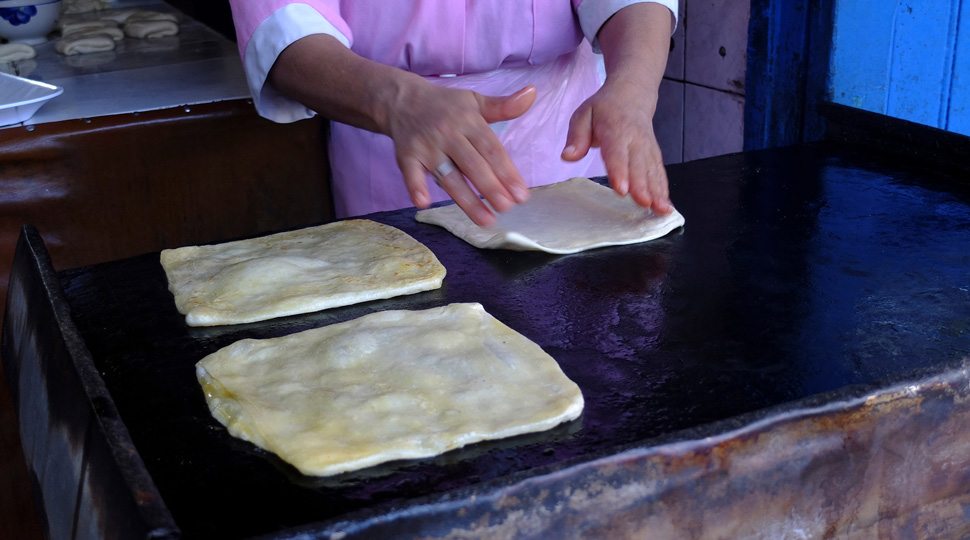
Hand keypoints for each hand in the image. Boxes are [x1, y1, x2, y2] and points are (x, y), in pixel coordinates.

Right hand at [388, 82, 536, 225]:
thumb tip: (532, 93)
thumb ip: (504, 106)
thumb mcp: (475, 101)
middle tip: (508, 208)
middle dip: (491, 188)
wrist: (401, 99)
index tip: (522, 194)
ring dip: (466, 200)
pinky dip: (415, 187)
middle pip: (472, 165)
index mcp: (468, 121)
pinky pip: (411, 174)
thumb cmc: (446, 106)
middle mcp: (448, 134)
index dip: (507, 172)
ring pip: (448, 176)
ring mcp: (426, 147)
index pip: (491, 150)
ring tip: (486, 220)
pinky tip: (424, 203)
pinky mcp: (406, 156)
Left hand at [561, 78, 672, 214]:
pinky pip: (659, 172)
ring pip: (652, 170)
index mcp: (615, 129)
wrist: (632, 94)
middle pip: (638, 165)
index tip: (622, 189)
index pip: (617, 152)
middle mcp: (635, 139)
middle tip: (644, 203)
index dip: (620, 171)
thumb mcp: (583, 115)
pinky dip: (664, 189)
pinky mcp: (654, 154)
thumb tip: (568, 156)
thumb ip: (576, 136)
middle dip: (642, 185)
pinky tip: (665, 206)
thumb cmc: (604, 109)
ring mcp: (647, 147)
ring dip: (658, 191)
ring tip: (661, 209)